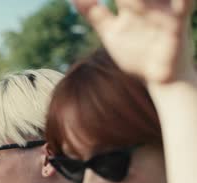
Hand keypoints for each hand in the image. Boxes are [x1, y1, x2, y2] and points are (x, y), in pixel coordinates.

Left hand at [74, 0, 193, 82]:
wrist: (162, 78)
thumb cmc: (137, 53)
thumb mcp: (110, 32)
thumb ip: (94, 13)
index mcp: (130, 3)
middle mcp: (147, 3)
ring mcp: (163, 11)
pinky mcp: (177, 24)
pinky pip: (183, 4)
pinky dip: (181, 0)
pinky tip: (178, 0)